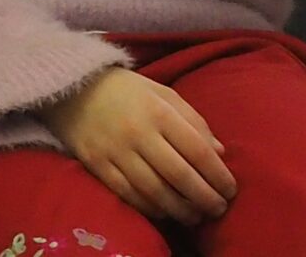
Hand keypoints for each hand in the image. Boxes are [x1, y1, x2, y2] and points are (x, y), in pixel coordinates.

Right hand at [42, 67, 237, 225]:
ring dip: (179, 209)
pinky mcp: (97, 166)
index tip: (231, 190)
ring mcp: (115, 152)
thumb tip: (220, 153)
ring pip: (154, 191)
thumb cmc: (129, 91)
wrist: (75, 88)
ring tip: (196, 217)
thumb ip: (194, 122)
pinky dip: (150, 208)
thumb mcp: (166, 94)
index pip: (197, 150)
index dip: (218, 175)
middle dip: (203, 197)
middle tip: (218, 210)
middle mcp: (139, 133)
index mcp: (161, 112)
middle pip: (178, 175)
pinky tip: (166, 213)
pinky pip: (128, 195)